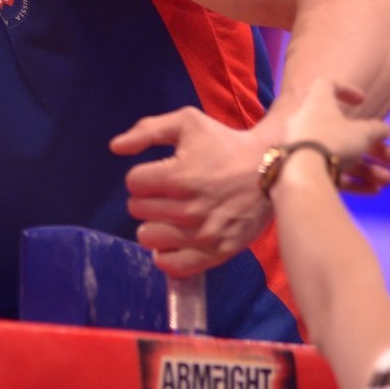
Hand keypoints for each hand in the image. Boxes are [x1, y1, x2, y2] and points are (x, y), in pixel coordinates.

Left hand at [108, 107, 271, 277]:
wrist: (274, 168)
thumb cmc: (227, 143)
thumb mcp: (187, 122)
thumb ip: (147, 130)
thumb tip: (115, 147)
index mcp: (178, 177)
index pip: (133, 183)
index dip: (143, 175)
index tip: (161, 172)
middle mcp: (188, 210)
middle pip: (137, 210)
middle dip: (148, 198)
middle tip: (170, 192)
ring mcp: (203, 234)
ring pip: (148, 238)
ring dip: (155, 225)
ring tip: (172, 214)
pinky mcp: (217, 252)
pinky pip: (174, 266)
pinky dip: (168, 254)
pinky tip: (175, 239)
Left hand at [283, 79, 389, 193]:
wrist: (300, 174)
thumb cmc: (333, 141)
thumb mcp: (363, 133)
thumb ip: (377, 129)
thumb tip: (385, 129)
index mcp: (316, 103)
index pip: (326, 85)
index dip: (345, 89)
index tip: (361, 101)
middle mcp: (304, 122)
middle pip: (341, 130)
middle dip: (370, 145)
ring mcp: (300, 146)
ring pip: (337, 154)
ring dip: (365, 167)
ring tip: (386, 180)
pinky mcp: (299, 168)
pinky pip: (327, 171)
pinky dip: (350, 180)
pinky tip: (374, 191)